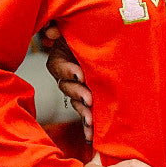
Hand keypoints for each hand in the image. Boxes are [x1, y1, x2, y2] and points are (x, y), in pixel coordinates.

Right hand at [41, 22, 92, 140]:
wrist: (112, 42)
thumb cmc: (94, 31)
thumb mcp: (78, 30)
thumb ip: (65, 29)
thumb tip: (53, 32)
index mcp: (63, 57)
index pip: (58, 66)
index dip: (67, 71)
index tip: (80, 74)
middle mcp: (68, 75)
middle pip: (66, 87)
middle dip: (78, 93)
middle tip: (89, 98)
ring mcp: (78, 88)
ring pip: (76, 102)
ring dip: (83, 111)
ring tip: (91, 119)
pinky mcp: (89, 100)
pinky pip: (86, 114)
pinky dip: (88, 126)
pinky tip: (91, 137)